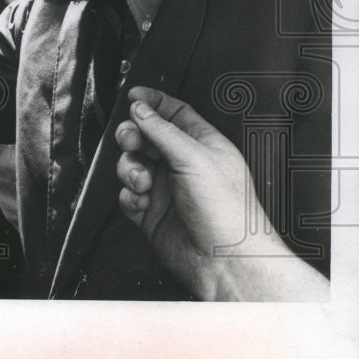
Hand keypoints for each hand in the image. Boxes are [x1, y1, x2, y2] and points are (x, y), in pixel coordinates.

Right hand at [116, 86, 327, 300]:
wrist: (225, 262)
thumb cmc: (229, 213)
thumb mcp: (195, 158)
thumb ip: (162, 130)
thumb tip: (140, 108)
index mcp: (203, 145)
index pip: (174, 113)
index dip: (153, 103)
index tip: (133, 97)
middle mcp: (184, 165)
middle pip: (147, 137)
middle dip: (133, 136)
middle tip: (130, 141)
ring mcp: (167, 189)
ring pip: (133, 165)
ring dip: (130, 170)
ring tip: (141, 182)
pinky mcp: (152, 213)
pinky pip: (129, 195)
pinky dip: (130, 196)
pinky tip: (142, 202)